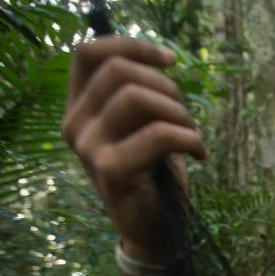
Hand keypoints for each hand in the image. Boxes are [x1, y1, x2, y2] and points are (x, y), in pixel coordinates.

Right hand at [61, 37, 207, 260]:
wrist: (154, 229)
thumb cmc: (153, 173)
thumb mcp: (142, 125)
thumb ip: (137, 93)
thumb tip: (158, 58)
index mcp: (79, 108)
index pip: (89, 53)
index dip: (133, 46)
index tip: (171, 61)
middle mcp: (74, 124)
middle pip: (119, 71)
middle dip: (166, 86)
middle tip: (186, 115)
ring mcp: (88, 148)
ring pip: (137, 97)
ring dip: (179, 112)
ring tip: (192, 135)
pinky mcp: (111, 170)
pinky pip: (159, 133)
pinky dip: (190, 139)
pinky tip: (200, 154)